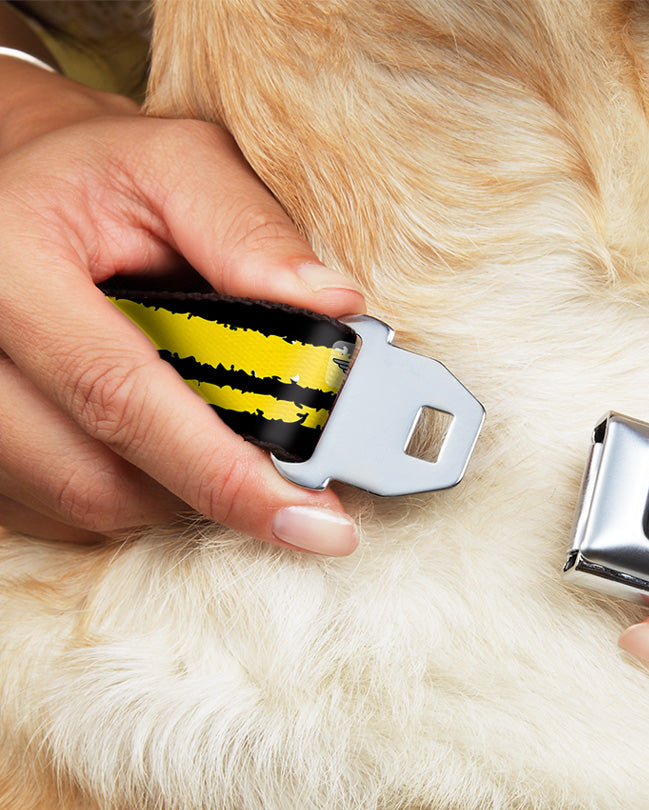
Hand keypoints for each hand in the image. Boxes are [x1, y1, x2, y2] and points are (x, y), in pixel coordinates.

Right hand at [0, 59, 363, 552]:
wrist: (18, 186)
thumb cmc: (102, 176)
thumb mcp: (177, 166)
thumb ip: (250, 230)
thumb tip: (333, 307)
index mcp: (10, 265)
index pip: (121, 397)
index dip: (224, 473)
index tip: (314, 521)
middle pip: (97, 478)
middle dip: (210, 488)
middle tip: (289, 479)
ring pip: (83, 503)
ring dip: (174, 489)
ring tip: (217, 432)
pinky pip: (61, 509)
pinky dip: (134, 490)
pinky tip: (162, 439)